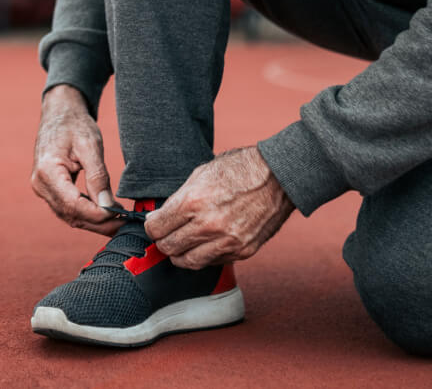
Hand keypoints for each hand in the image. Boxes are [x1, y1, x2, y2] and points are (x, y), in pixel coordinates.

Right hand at [30, 85, 118, 235]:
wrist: (59, 114)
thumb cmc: (74, 125)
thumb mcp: (90, 145)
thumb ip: (98, 176)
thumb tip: (107, 205)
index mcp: (46, 172)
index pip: (73, 204)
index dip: (97, 214)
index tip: (120, 214)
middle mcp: (40, 185)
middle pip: (71, 215)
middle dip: (99, 222)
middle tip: (125, 223)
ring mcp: (42, 189)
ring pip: (70, 216)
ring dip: (95, 222)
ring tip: (120, 220)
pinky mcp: (50, 190)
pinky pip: (68, 209)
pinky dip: (88, 214)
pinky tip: (106, 213)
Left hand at [145, 146, 293, 268]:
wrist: (279, 177)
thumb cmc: (240, 169)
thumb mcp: (201, 174)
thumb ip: (179, 199)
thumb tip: (160, 217)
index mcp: (193, 202)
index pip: (156, 228)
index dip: (152, 226)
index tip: (154, 224)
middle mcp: (208, 225)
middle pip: (169, 248)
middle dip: (163, 241)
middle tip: (166, 234)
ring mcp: (227, 242)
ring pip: (188, 262)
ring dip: (181, 254)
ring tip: (182, 244)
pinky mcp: (242, 251)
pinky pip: (213, 262)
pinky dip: (204, 255)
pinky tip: (205, 243)